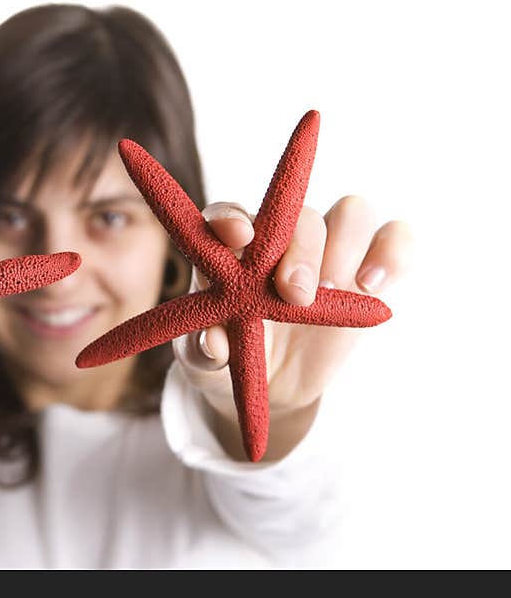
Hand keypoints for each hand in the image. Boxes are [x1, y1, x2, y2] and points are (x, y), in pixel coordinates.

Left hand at [173, 196, 413, 460]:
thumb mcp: (204, 366)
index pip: (230, 215)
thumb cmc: (230, 359)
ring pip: (351, 212)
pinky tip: (373, 284)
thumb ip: (201, 353)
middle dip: (300, 248)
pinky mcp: (367, 269)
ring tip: (337, 288)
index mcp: (231, 251)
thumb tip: (213, 343)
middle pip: (298, 215)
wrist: (272, 385)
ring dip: (346, 245)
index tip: (239, 238)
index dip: (233, 218)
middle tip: (295, 293)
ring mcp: (328, 249)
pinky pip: (396, 238)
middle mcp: (281, 238)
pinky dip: (394, 252)